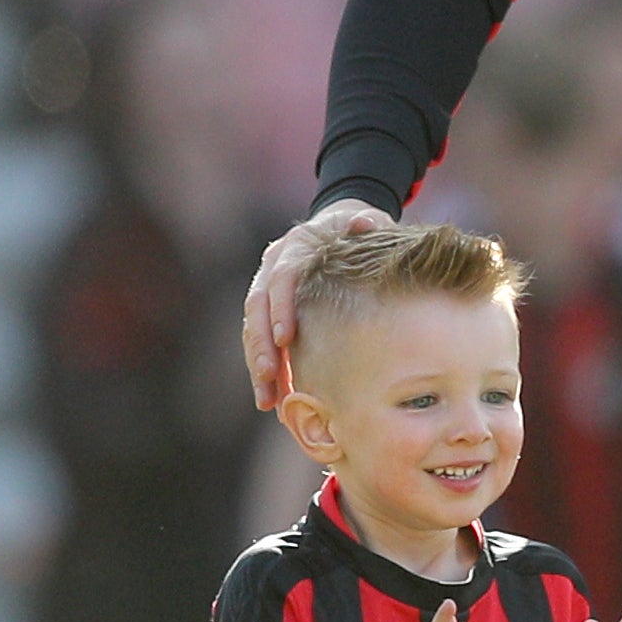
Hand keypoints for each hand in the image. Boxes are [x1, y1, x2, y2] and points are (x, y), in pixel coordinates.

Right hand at [241, 199, 392, 405]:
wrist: (341, 227)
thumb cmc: (359, 231)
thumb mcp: (368, 221)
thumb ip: (367, 224)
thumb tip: (365, 225)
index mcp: (294, 246)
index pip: (280, 277)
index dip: (280, 307)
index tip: (285, 338)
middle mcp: (272, 266)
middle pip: (257, 308)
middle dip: (260, 344)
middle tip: (268, 377)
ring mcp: (267, 289)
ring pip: (253, 330)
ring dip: (258, 365)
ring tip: (266, 399)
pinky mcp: (270, 311)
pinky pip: (262, 342)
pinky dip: (268, 370)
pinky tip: (274, 399)